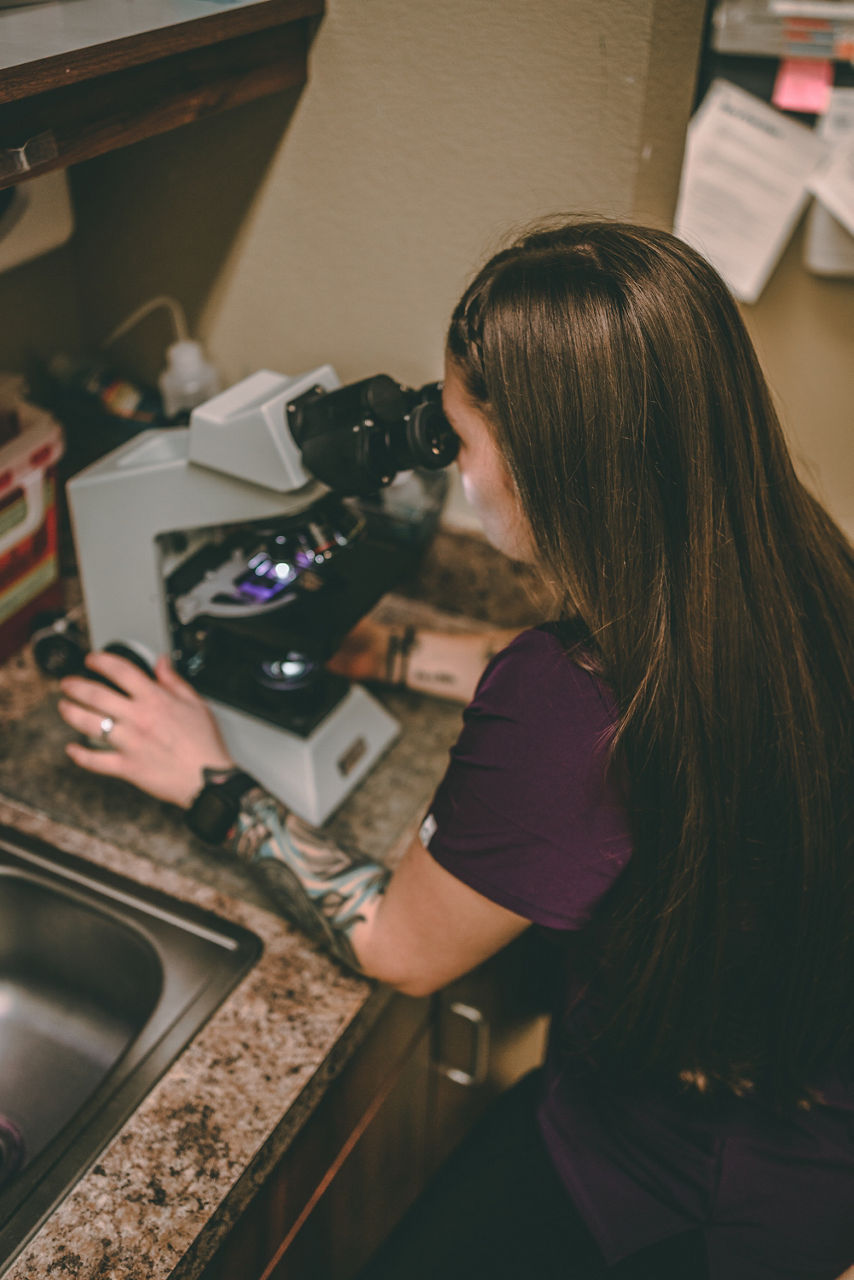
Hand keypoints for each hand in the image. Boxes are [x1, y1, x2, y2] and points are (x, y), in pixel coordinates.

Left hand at [58, 652, 234, 808]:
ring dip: (71, 713)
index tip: (92, 660)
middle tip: (67, 683)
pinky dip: (80, 755)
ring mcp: (129, 743)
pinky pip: (95, 761)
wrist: (208, 779)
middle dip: (75, 686)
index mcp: (155, 700)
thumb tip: (162, 662)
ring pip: (90, 724)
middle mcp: (138, 718)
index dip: (101, 661)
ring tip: (64, 707)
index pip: (121, 671)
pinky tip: (72, 748)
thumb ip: (174, 681)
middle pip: (96, 695)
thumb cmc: (204, 744)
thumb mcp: (196, 704)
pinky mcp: (126, 766)